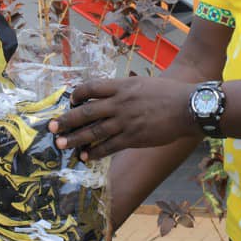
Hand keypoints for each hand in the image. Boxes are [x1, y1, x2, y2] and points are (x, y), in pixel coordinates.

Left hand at [48, 77, 200, 159]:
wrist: (188, 107)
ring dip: (75, 139)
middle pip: (86, 111)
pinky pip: (109, 146)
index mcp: (122, 86)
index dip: (77, 95)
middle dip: (66, 120)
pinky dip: (95, 152)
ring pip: (94, 131)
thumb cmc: (167, 94)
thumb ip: (124, 89)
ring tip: (61, 144)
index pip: (91, 88)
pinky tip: (85, 156)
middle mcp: (120, 103)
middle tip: (51, 127)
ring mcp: (126, 121)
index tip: (71, 101)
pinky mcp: (133, 137)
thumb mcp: (142, 84)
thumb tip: (110, 94)